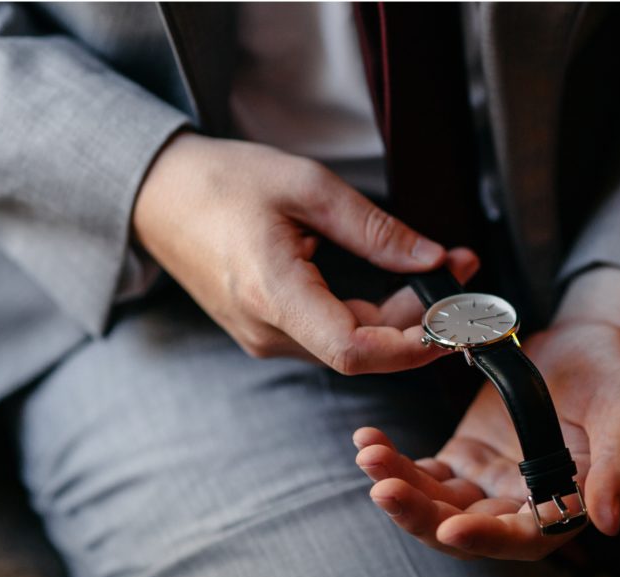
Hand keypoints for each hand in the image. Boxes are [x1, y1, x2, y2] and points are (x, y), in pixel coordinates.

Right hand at [133, 131, 477, 373]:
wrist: (157, 196)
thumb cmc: (222, 182)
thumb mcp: (308, 187)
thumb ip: (376, 231)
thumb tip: (433, 261)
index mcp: (271, 292)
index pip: (355, 350)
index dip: (414, 346)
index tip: (456, 321)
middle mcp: (267, 330)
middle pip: (362, 350)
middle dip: (422, 320)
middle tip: (462, 273)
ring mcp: (265, 337)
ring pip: (352, 346)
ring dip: (401, 318)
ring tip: (439, 271)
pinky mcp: (268, 332)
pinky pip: (332, 337)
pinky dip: (372, 318)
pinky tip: (397, 285)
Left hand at [354, 267, 619, 559]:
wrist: (590, 343)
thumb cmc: (618, 379)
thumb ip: (619, 468)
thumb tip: (607, 523)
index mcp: (565, 507)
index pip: (523, 538)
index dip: (486, 539)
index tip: (449, 528)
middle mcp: (522, 506)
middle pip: (465, 528)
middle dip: (421, 515)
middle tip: (383, 488)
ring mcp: (488, 483)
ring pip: (436, 502)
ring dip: (399, 485)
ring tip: (369, 454)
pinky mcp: (465, 456)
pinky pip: (424, 469)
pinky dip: (394, 460)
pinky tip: (367, 441)